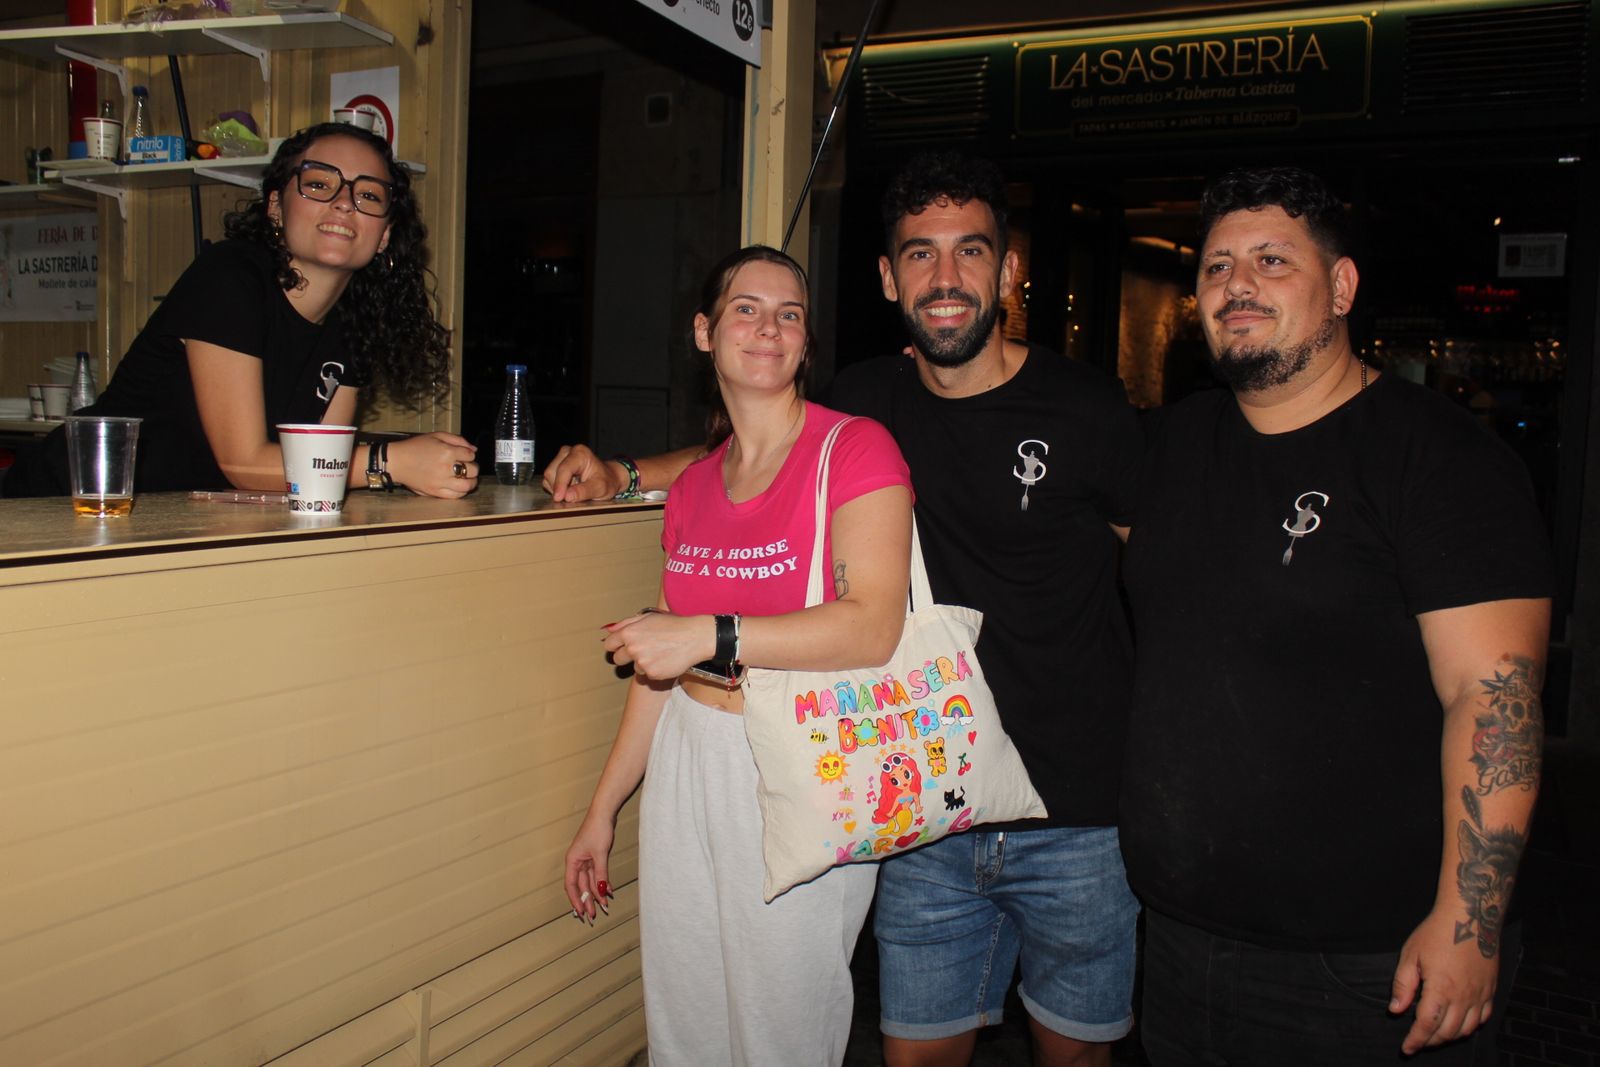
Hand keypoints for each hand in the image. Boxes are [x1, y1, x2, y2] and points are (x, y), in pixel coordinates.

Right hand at [386, 432, 477, 497]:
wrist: (397, 461)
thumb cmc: (415, 447)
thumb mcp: (436, 436)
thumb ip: (457, 440)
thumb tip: (474, 449)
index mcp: (447, 452)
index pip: (471, 455)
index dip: (470, 454)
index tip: (464, 455)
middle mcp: (446, 468)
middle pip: (472, 471)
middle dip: (473, 467)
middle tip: (467, 466)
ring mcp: (441, 482)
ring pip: (468, 486)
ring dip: (471, 482)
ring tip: (468, 479)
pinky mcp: (435, 492)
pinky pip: (456, 496)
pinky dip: (461, 492)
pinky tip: (459, 486)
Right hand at [543, 444, 624, 501]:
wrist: (608, 478)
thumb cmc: (606, 481)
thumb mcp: (600, 489)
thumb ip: (584, 492)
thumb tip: (567, 496)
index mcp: (580, 453)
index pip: (564, 469)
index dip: (560, 484)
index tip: (558, 498)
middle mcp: (567, 452)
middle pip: (552, 472)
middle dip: (559, 488)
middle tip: (574, 496)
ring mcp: (560, 458)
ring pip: (548, 477)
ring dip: (557, 489)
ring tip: (574, 490)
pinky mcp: (555, 466)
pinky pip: (548, 480)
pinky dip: (556, 489)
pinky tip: (569, 489)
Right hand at [564, 809, 615, 923]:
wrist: (604, 813)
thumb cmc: (598, 829)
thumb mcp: (600, 854)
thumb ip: (600, 874)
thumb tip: (602, 891)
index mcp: (572, 861)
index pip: (572, 885)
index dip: (575, 900)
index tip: (581, 912)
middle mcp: (577, 862)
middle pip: (581, 886)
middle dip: (587, 900)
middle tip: (593, 915)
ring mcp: (586, 859)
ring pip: (590, 881)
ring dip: (596, 893)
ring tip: (603, 906)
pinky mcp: (595, 856)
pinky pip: (597, 873)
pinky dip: (603, 882)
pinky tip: (609, 891)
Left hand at [603, 610, 713, 680]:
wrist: (694, 637)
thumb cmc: (672, 625)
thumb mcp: (648, 617)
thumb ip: (625, 623)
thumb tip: (608, 630)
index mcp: (629, 633)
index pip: (609, 645)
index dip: (616, 645)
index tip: (622, 646)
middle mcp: (632, 648)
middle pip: (617, 659)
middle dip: (626, 656)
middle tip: (642, 650)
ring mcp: (642, 662)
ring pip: (634, 667)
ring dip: (643, 663)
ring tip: (659, 653)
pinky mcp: (652, 674)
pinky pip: (647, 675)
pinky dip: (654, 669)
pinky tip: (665, 660)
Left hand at [1391, 908, 1498, 1053]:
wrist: (1470, 916)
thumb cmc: (1437, 933)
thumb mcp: (1410, 955)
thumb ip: (1403, 986)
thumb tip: (1395, 1009)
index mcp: (1441, 989)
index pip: (1427, 1025)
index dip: (1415, 1040)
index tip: (1406, 1049)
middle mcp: (1464, 997)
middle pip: (1447, 1032)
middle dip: (1430, 1041)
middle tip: (1417, 1040)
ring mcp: (1480, 994)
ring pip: (1466, 1029)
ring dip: (1449, 1037)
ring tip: (1435, 1034)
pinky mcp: (1490, 990)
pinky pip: (1483, 1018)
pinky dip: (1470, 1027)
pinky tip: (1459, 1023)